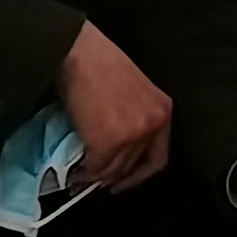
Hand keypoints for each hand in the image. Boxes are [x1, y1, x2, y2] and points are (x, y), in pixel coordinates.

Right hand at [55, 23, 172, 196]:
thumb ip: (131, 119)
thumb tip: (113, 150)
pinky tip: (75, 173)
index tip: (124, 181)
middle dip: (112, 178)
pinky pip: (95, 167)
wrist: (82, 54)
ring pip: (113, 171)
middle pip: (133, 166)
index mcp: (162, 111)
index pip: (158, 157)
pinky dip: (84, 173)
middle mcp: (152, 125)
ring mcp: (131, 135)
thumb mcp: (132, 93)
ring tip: (80, 180)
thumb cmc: (101, 64)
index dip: (139, 175)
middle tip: (93, 182)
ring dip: (95, 178)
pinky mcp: (107, 141)